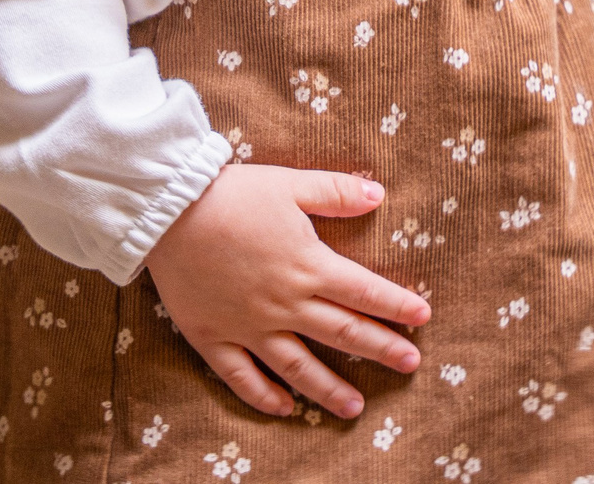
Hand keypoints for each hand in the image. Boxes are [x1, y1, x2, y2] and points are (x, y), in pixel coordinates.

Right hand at [143, 163, 430, 418]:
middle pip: (342, 333)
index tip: (423, 318)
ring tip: (355, 406)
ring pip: (298, 366)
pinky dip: (264, 396)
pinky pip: (242, 376)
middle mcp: (285, 304)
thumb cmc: (232, 194)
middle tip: (411, 364)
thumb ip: (336, 193)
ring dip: (329, 388)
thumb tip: (378, 195)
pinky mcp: (214, 337)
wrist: (170, 211)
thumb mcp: (291, 184)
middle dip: (381, 349)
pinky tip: (284, 409)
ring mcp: (249, 326)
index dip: (396, 305)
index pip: (364, 291)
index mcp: (308, 266)